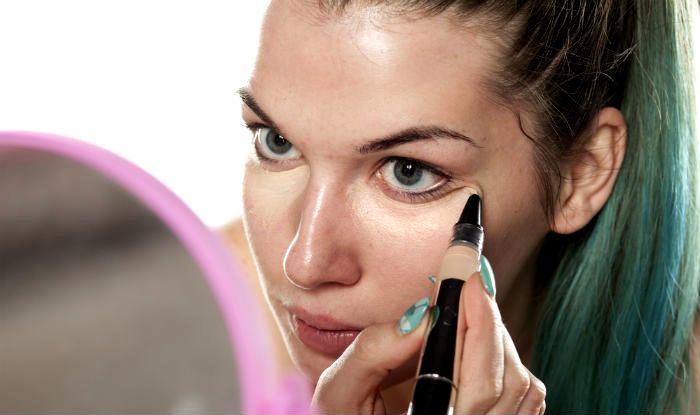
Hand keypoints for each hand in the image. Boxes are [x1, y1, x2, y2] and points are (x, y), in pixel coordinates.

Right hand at [311, 266, 546, 414]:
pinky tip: (480, 343)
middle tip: (470, 281)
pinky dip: (510, 363)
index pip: (480, 383)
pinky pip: (526, 400)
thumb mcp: (340, 393)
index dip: (480, 325)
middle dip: (490, 321)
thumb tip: (419, 315)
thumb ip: (371, 355)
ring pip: (522, 386)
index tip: (469, 281)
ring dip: (499, 340)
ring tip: (470, 312)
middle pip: (508, 379)